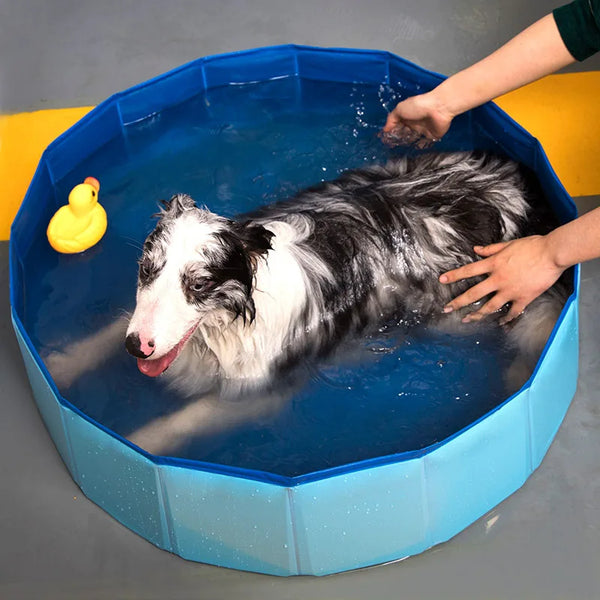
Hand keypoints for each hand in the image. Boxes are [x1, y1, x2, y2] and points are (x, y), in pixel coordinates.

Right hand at [380, 92, 453, 147]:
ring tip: (400, 149)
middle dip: (398, 140)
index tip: (385, 140)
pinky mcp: (431, 136)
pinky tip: (412, 151)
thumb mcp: (400, 109)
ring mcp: (422, 130)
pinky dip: (418, 148)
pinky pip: (423, 144)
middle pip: (404, 134)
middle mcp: (414, 123)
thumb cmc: (418, 106)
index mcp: (407, 116)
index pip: (397, 126)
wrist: (438, 108)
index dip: (391, 132)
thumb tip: (385, 129)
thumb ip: (392, 119)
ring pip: (412, 140)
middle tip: (391, 146)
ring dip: (407, 144)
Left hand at [439, 235, 564, 323]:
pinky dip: (506, 318)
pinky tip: (500, 323)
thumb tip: (476, 250)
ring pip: (489, 306)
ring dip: (477, 315)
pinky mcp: (523, 298)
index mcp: (494, 264)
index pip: (468, 271)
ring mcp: (510, 290)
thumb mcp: (508, 244)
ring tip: (467, 319)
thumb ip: (491, 249)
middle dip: (458, 302)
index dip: (454, 276)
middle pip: (474, 293)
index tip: (441, 280)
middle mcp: (498, 279)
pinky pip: (512, 312)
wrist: (552, 253)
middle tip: (447, 309)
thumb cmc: (532, 246)